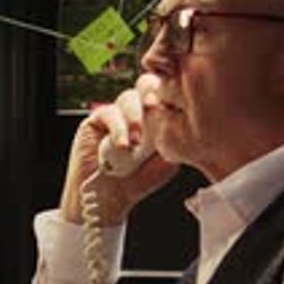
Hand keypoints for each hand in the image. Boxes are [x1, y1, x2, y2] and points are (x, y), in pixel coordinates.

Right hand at [59, 73, 177, 224]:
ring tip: (137, 142)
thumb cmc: (139, 181)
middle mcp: (137, 110)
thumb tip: (187, 123)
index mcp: (157, 116)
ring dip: (135, 117)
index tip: (178, 105)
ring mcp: (117, 113)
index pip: (166, 92)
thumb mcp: (166, 163)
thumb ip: (175, 141)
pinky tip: (123, 145)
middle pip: (146, 84)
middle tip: (157, 108)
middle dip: (153, 94)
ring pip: (128, 97)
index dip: (172, 93)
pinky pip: (109, 113)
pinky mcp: (97, 120)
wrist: (110, 198)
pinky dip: (118, 128)